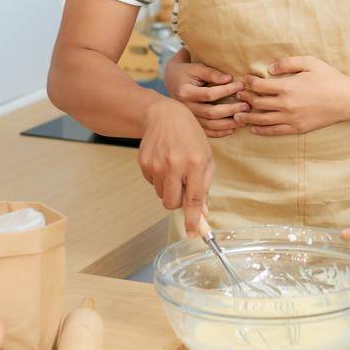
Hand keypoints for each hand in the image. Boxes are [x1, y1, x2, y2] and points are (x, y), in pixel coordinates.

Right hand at [138, 96, 213, 230]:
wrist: (164, 115)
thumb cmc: (190, 135)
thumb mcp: (206, 156)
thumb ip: (205, 185)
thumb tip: (202, 213)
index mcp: (195, 162)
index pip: (194, 199)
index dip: (194, 219)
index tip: (194, 234)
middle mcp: (174, 165)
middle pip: (172, 203)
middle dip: (178, 202)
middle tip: (183, 187)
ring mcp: (156, 164)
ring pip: (162, 195)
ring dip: (169, 189)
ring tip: (175, 169)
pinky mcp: (144, 163)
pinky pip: (152, 184)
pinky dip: (159, 179)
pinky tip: (164, 162)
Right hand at [164, 50, 245, 137]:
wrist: (171, 81)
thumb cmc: (186, 72)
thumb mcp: (196, 67)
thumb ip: (211, 73)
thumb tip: (229, 79)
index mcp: (185, 92)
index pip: (209, 94)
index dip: (226, 90)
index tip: (240, 85)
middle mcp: (185, 108)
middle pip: (211, 113)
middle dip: (231, 110)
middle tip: (247, 106)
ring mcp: (188, 118)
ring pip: (210, 125)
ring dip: (228, 123)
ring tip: (244, 119)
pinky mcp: (192, 124)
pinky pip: (206, 132)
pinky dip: (219, 133)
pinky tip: (232, 129)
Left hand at [237, 55, 349, 135]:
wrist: (347, 100)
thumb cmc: (330, 78)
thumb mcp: (310, 62)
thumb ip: (288, 62)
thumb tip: (270, 68)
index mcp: (287, 87)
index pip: (260, 86)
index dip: (249, 82)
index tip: (245, 80)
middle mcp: (286, 104)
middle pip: (258, 103)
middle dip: (245, 98)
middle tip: (238, 95)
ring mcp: (291, 118)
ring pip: (262, 119)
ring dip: (247, 117)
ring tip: (237, 115)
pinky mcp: (297, 128)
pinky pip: (275, 131)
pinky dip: (262, 130)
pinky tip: (254, 128)